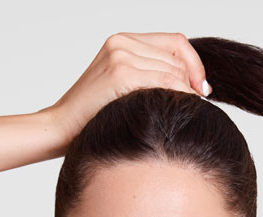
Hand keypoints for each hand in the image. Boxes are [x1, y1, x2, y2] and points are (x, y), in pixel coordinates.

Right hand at [37, 32, 210, 151]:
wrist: (60, 129)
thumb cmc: (90, 117)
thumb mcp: (121, 89)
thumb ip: (148, 77)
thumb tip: (191, 86)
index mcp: (122, 41)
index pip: (175, 42)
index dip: (194, 65)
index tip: (201, 89)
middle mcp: (121, 43)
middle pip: (178, 57)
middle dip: (192, 83)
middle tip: (196, 107)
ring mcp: (120, 56)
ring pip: (174, 70)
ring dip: (186, 93)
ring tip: (186, 113)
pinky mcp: (120, 74)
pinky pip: (165, 82)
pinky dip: (179, 97)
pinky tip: (180, 112)